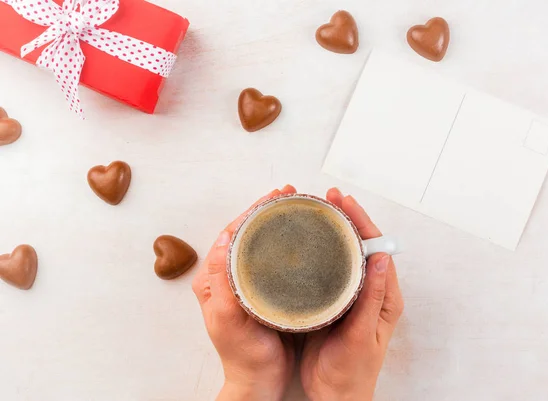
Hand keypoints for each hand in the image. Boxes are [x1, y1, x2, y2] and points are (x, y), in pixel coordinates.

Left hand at [192, 185, 297, 400]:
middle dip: (265, 211)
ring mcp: (244, 284)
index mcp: (212, 280)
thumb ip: (223, 281)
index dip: (251, 211)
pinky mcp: (261, 292)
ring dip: (274, 223)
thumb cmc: (243, 356)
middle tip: (288, 194)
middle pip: (245, 234)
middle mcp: (226, 277)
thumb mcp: (228, 319)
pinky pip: (269, 259)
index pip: (231, 234)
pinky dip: (282, 243)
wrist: (259, 381)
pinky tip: (297, 236)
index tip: (272, 197)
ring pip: (258, 244)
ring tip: (295, 206)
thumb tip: (226, 238)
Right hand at [300, 188, 403, 400]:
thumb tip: (381, 258)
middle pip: (362, 246)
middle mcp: (371, 291)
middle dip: (349, 219)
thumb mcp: (363, 335)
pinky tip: (311, 241)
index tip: (346, 203)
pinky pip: (332, 269)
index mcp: (385, 296)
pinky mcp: (334, 302)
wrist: (335, 396)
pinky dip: (324, 251)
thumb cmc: (353, 372)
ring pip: (347, 255)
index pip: (377, 249)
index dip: (363, 223)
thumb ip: (372, 297)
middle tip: (330, 197)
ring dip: (336, 231)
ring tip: (321, 210)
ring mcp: (352, 296)